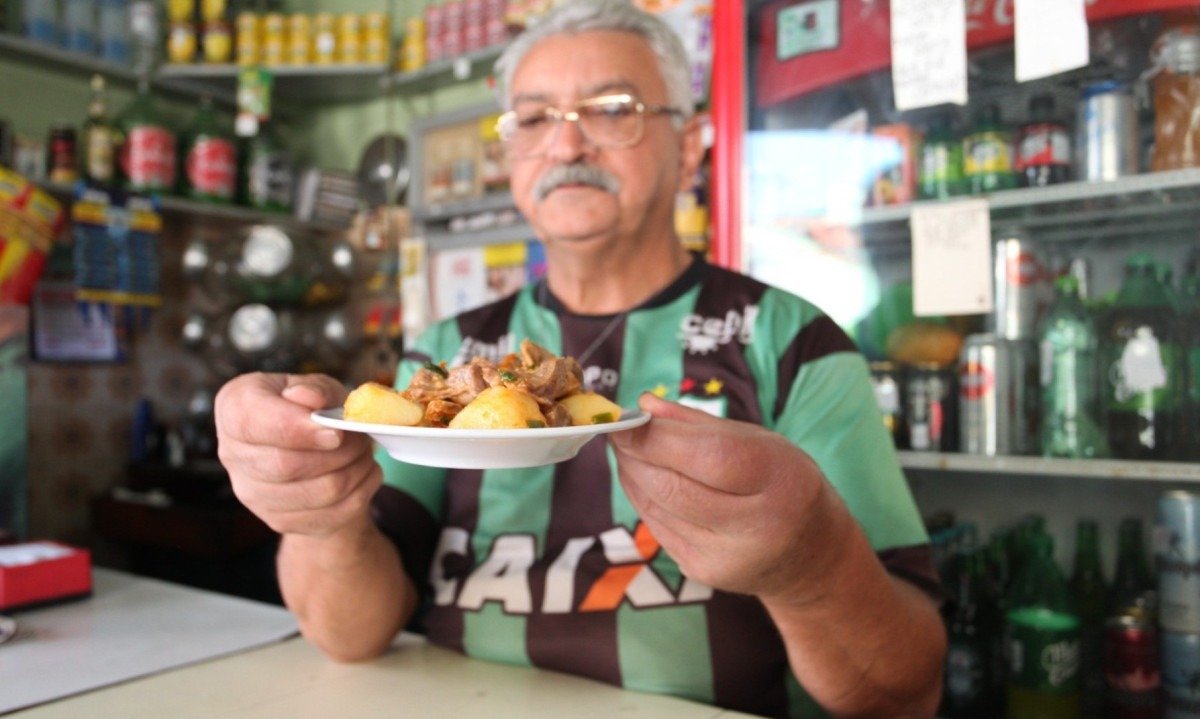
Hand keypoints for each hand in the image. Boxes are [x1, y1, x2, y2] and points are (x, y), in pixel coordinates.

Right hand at [215, 373, 380, 538]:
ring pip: (316, 493)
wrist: (314, 451)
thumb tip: (307, 397)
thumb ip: (316, 390)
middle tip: (361, 439)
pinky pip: (332, 515)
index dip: (296, 428)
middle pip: (285, 465)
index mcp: (234, 408)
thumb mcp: (319, 388)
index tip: (335, 432)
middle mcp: (232, 453)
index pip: (251, 423)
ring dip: (354, 471)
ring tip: (363, 454)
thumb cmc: (312, 411)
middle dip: (338, 452)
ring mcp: (252, 494)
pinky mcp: (279, 520)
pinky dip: (360, 492)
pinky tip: (363, 474)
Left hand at [609, 393, 848, 601]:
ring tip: (628, 451)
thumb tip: (643, 405)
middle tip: (618, 431)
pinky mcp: (703, 572)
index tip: (625, 418)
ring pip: (657, 508)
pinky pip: (658, 527)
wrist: (810, 556)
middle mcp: (756, 526)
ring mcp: (727, 556)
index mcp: (778, 480)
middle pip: (673, 486)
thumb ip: (698, 423)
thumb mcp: (760, 441)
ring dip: (632, 474)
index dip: (657, 437)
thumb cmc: (782, 482)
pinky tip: (644, 479)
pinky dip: (643, 498)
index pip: (707, 456)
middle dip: (635, 455)